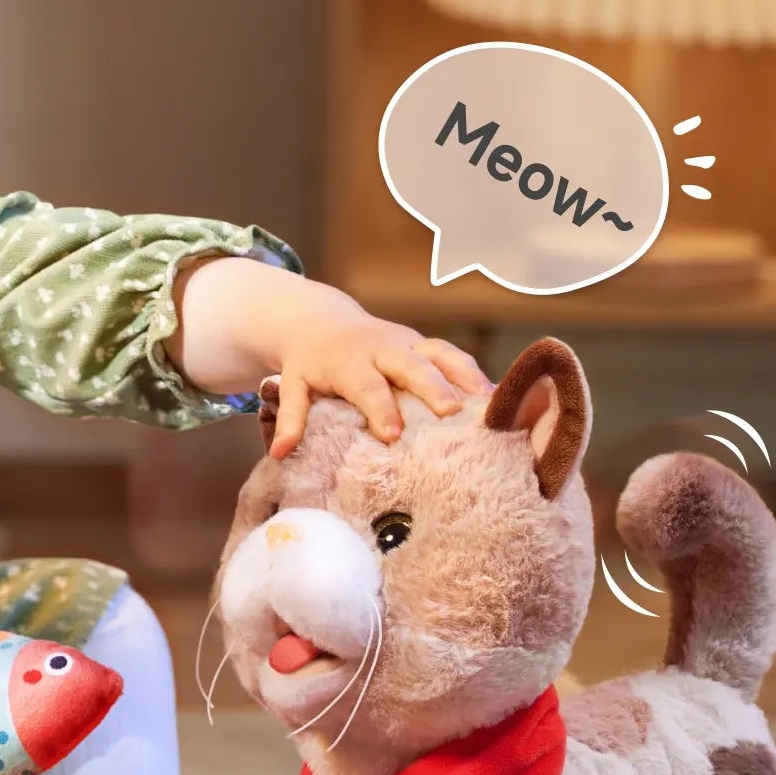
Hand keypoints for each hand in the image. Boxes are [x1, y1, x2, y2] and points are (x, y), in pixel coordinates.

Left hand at [270, 314, 489, 455]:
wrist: (320, 321)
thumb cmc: (309, 363)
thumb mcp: (293, 385)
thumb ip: (290, 418)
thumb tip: (279, 453)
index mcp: (349, 362)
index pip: (366, 386)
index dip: (381, 408)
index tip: (394, 434)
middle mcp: (382, 349)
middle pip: (411, 366)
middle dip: (431, 388)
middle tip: (452, 412)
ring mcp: (407, 343)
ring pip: (440, 354)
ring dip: (464, 375)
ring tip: (487, 401)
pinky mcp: (423, 344)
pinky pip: (452, 355)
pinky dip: (473, 373)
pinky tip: (495, 398)